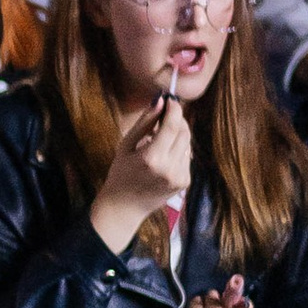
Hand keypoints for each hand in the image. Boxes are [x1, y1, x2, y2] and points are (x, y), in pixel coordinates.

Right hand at [90, 84, 191, 245]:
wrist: (124, 207)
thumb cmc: (121, 173)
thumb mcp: (126, 145)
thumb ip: (144, 123)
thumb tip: (160, 101)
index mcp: (152, 157)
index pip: (172, 126)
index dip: (174, 110)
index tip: (171, 100)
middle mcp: (169, 168)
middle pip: (184, 133)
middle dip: (178, 120)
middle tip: (166, 116)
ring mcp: (179, 177)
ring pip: (187, 144)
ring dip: (177, 136)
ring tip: (159, 140)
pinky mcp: (185, 182)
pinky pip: (186, 157)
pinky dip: (178, 151)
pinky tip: (163, 157)